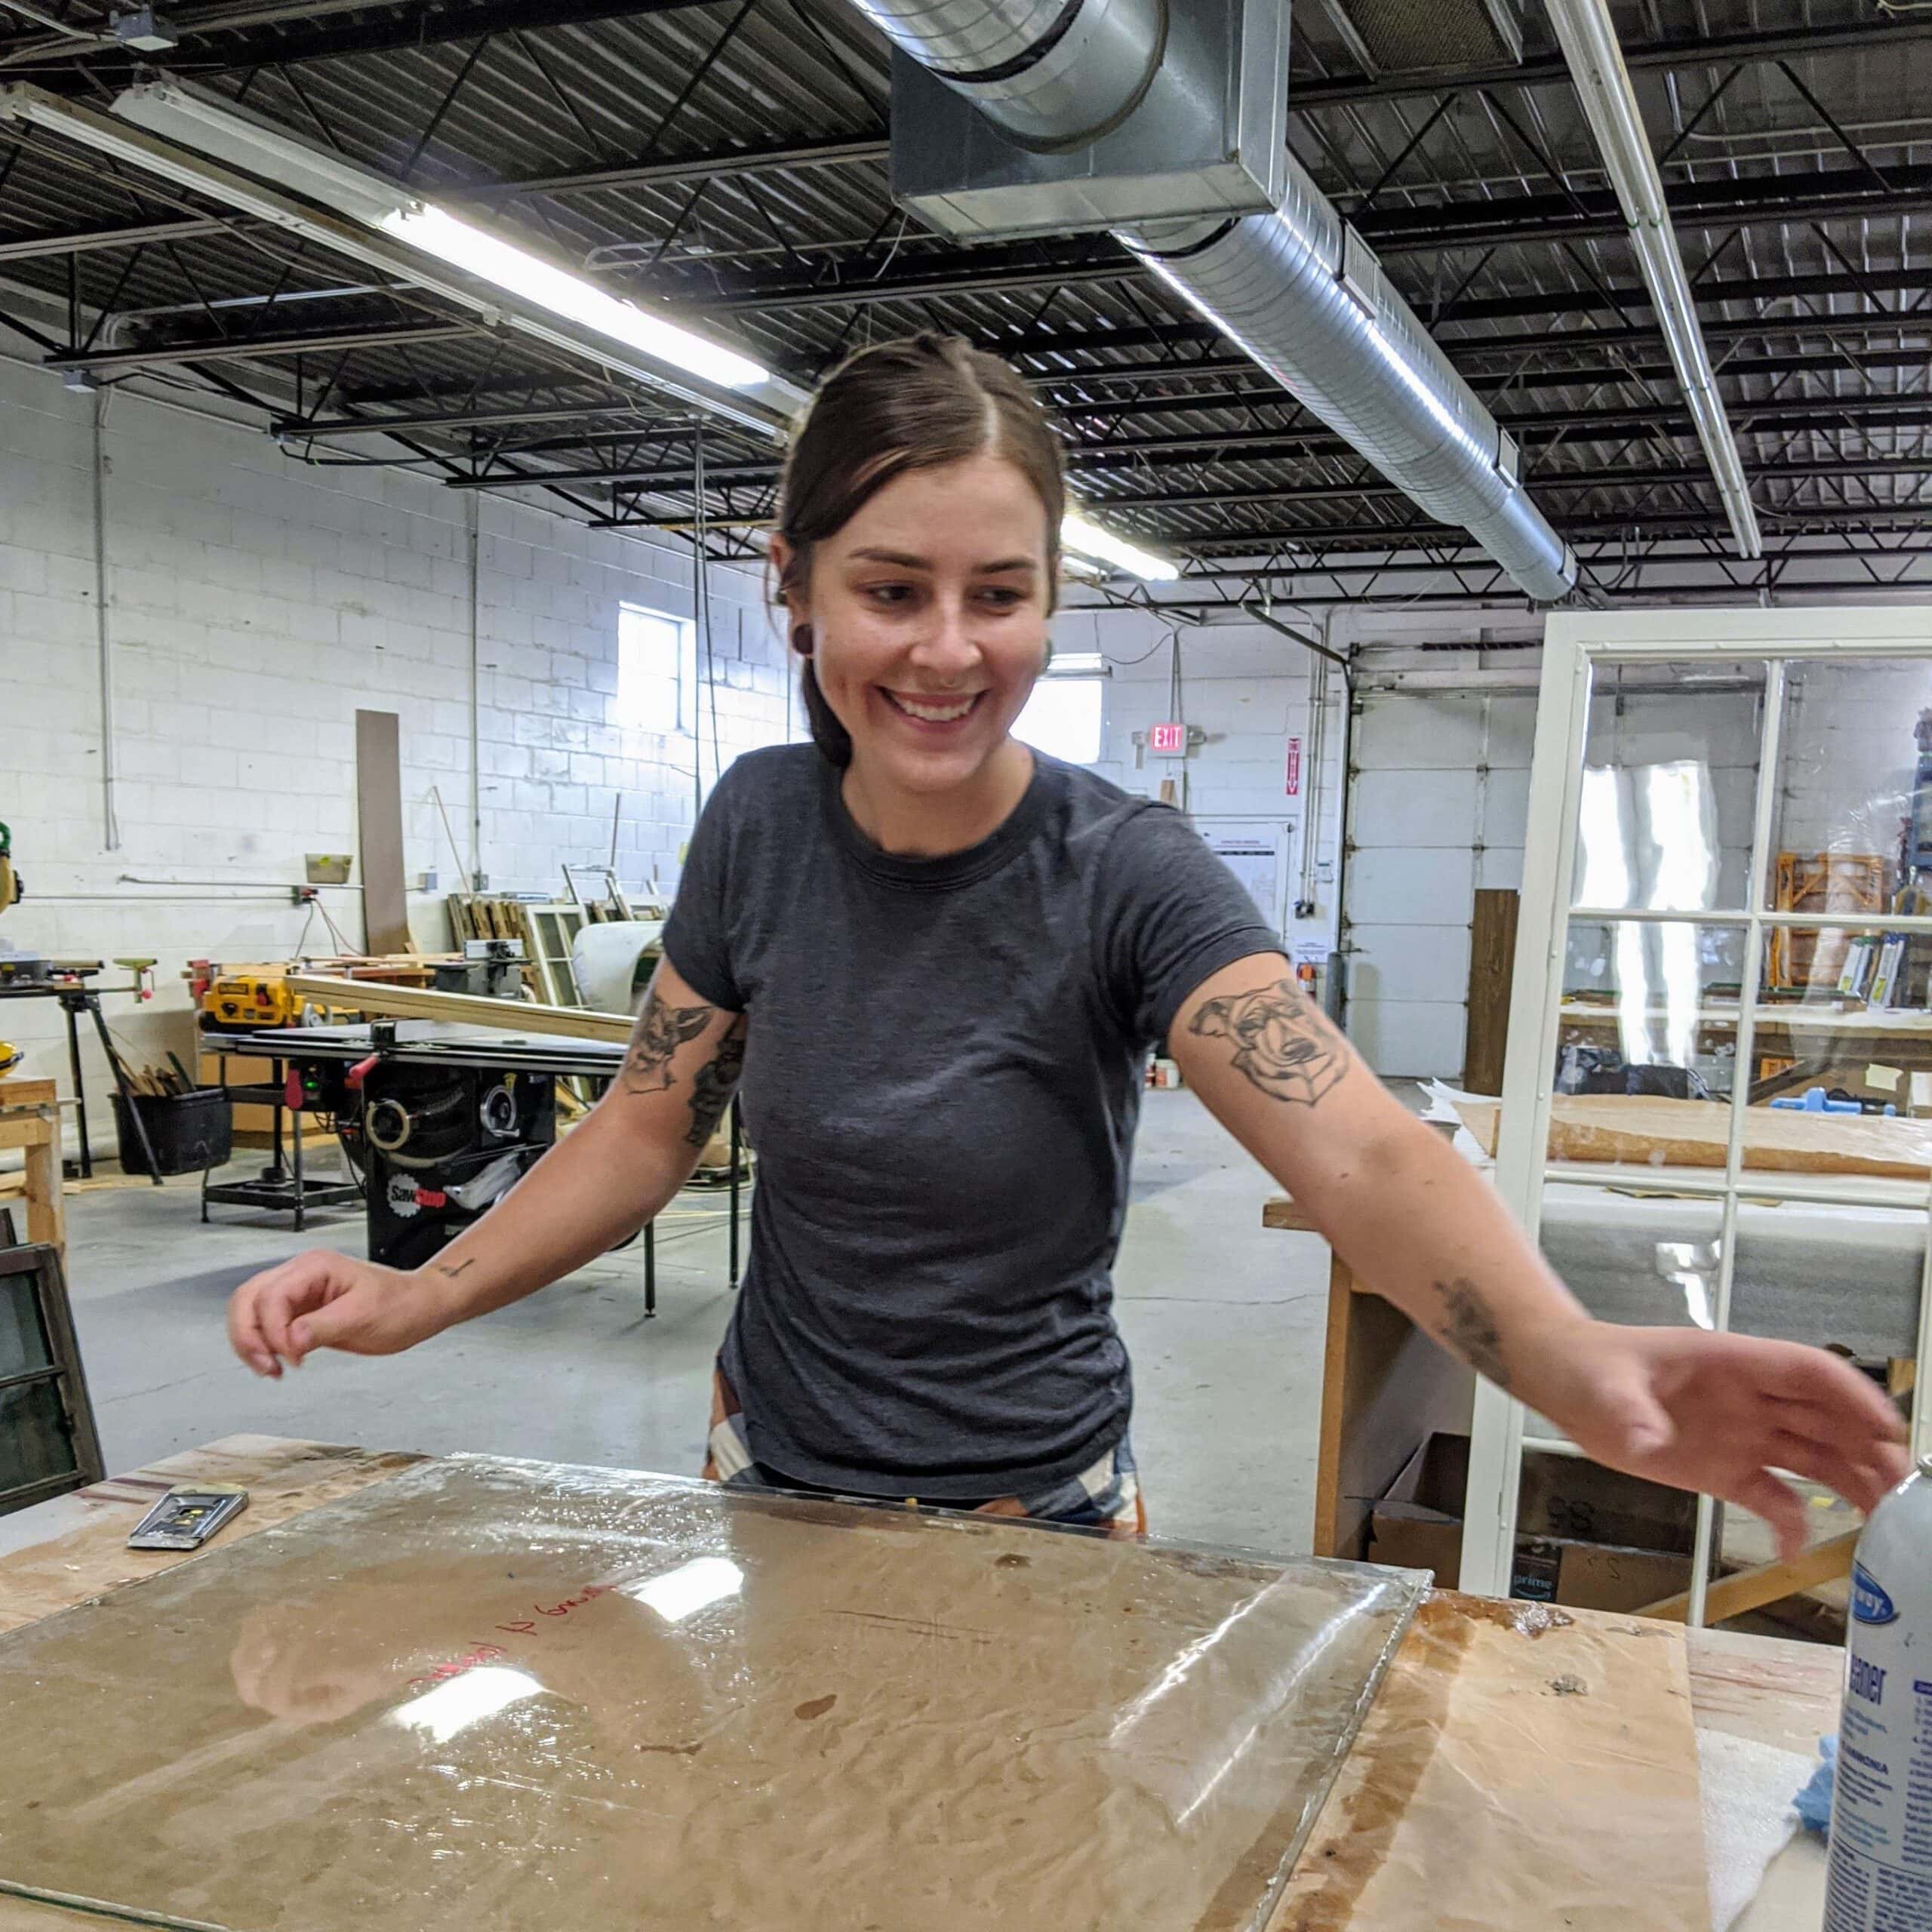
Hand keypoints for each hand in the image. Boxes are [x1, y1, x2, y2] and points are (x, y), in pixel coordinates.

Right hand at [226, 1250, 450, 1375]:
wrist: (418, 1308)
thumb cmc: (401, 1304)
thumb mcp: (365, 1316)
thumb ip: (324, 1327)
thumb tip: (290, 1340)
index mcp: (315, 1267)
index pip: (272, 1296)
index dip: (273, 1330)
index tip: (292, 1357)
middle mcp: (300, 1275)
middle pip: (248, 1299)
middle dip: (248, 1336)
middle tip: (268, 1367)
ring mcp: (298, 1293)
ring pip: (250, 1312)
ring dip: (250, 1342)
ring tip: (270, 1369)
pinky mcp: (300, 1313)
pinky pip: (266, 1326)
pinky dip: (263, 1346)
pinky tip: (277, 1364)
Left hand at [1525, 1323, 1911, 1558]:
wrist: (1565, 1384)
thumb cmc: (1588, 1367)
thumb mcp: (1603, 1385)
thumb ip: (1628, 1413)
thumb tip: (1647, 1440)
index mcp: (1732, 1363)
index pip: (1809, 1372)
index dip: (1852, 1396)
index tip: (1886, 1429)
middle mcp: (1750, 1399)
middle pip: (1827, 1418)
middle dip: (1868, 1448)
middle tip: (1903, 1489)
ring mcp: (1741, 1436)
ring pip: (1813, 1458)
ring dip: (1852, 1485)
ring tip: (1885, 1522)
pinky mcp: (1725, 1472)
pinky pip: (1772, 1497)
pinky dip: (1790, 1523)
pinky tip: (1798, 1553)